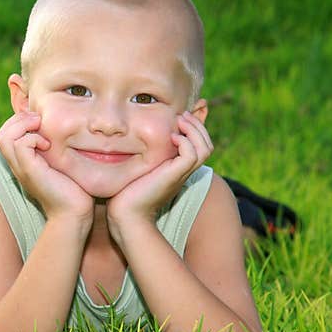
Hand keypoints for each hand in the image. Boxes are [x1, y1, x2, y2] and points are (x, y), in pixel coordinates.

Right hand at [0, 111, 94, 222]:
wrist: (74, 213)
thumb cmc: (73, 190)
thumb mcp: (61, 164)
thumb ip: (54, 150)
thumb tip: (62, 132)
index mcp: (22, 163)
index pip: (5, 136)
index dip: (18, 123)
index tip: (40, 122)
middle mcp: (17, 166)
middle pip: (1, 135)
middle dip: (18, 120)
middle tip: (38, 120)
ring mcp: (21, 169)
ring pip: (4, 138)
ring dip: (23, 126)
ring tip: (40, 128)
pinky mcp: (30, 171)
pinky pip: (20, 145)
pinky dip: (33, 138)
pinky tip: (48, 145)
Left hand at [107, 111, 213, 240]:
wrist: (126, 215)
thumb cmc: (125, 194)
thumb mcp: (136, 169)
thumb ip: (141, 156)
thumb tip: (132, 139)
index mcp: (177, 169)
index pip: (199, 146)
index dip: (195, 129)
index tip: (180, 117)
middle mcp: (183, 171)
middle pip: (206, 145)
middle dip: (197, 126)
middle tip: (183, 115)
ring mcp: (180, 174)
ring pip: (204, 148)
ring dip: (194, 130)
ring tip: (180, 121)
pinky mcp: (174, 176)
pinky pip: (191, 155)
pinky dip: (186, 142)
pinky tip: (172, 137)